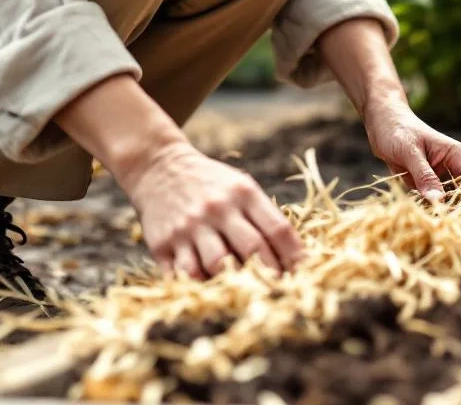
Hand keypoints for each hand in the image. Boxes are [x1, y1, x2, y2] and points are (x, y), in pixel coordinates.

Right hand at [55, 76, 303, 278]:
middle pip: (251, 250)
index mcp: (242, 193)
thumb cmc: (210, 183)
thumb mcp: (241, 186)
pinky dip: (201, 287)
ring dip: (235, 283)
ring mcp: (189, 227)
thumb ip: (264, 216)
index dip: (293, 256)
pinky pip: (185, 275)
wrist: (158, 167)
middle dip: (270, 275)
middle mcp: (216, 209)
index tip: (302, 274)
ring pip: (217, 265)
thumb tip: (292, 257)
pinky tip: (211, 289)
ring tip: (246, 293)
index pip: (276, 229)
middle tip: (279, 290)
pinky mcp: (164, 243)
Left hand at [363, 97, 460, 207]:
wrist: (384, 124)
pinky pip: (452, 202)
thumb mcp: (409, 151)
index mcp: (458, 153)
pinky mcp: (437, 185)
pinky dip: (460, 212)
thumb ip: (424, 175)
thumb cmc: (397, 131)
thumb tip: (438, 201)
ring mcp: (449, 176)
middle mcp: (459, 165)